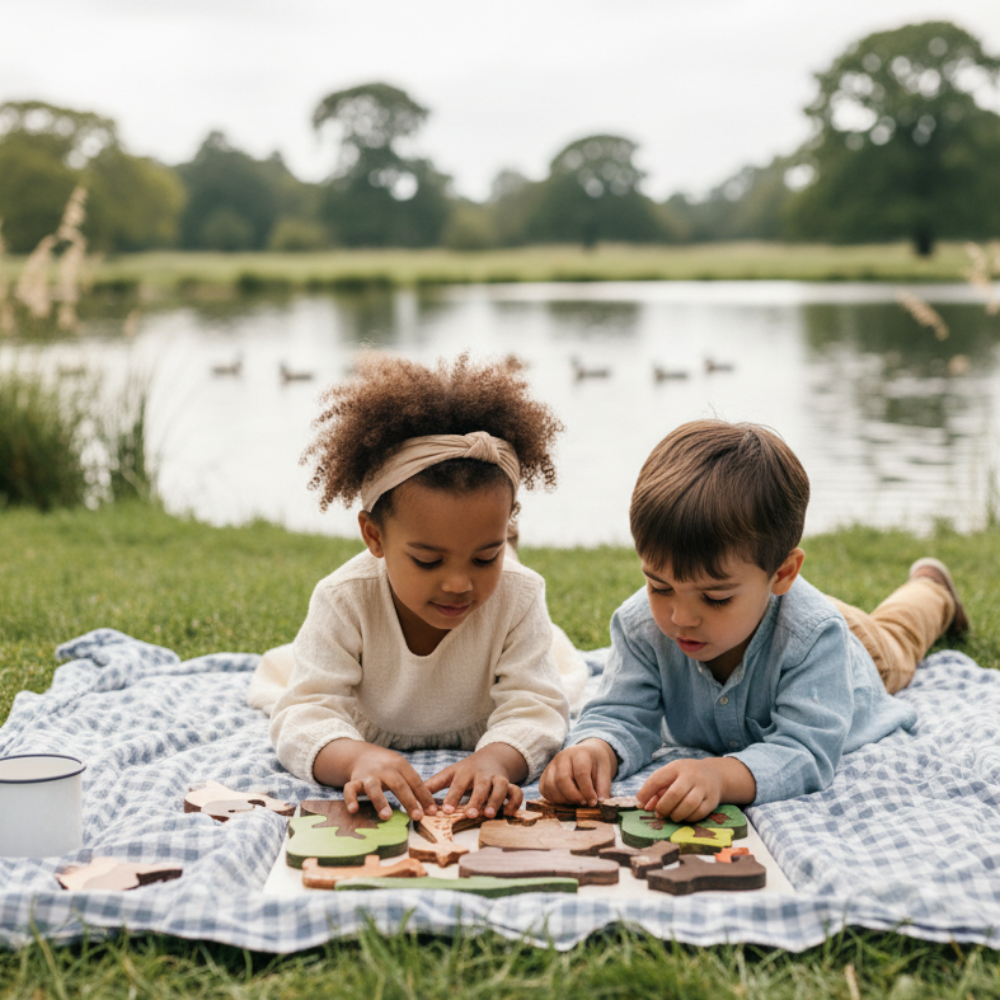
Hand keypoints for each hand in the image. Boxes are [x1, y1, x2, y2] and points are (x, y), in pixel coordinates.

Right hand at [313, 739, 437, 820]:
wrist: (361, 755)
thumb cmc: (388, 768)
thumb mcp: (402, 770)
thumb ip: (414, 787)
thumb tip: (431, 809)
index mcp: (400, 765)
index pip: (415, 781)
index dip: (425, 796)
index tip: (432, 812)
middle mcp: (385, 769)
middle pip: (398, 784)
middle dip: (409, 801)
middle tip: (418, 817)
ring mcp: (369, 775)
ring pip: (374, 787)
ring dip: (381, 801)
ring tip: (387, 816)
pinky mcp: (354, 781)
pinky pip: (350, 789)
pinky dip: (350, 799)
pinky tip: (353, 810)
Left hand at [425, 743, 527, 818]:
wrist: (492, 757)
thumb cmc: (467, 771)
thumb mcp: (451, 773)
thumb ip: (435, 784)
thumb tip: (414, 796)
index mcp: (465, 772)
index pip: (458, 784)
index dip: (453, 797)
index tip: (447, 811)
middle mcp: (482, 775)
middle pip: (481, 784)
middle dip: (477, 799)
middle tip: (471, 814)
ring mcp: (497, 778)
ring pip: (501, 785)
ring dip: (496, 799)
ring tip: (489, 814)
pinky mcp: (510, 784)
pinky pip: (516, 791)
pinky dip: (515, 802)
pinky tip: (508, 813)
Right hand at [538, 738, 617, 806]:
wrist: (585, 753)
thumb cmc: (595, 763)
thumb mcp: (605, 771)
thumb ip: (603, 786)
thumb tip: (600, 802)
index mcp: (579, 754)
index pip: (580, 773)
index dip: (587, 791)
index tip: (593, 802)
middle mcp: (562, 757)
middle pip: (562, 779)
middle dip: (574, 796)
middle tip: (583, 803)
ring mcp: (551, 765)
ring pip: (551, 786)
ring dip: (563, 799)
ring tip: (575, 801)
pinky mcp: (544, 774)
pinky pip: (544, 789)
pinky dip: (554, 799)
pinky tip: (566, 800)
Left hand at [637, 757, 754, 822]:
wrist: (714, 774)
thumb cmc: (685, 776)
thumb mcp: (670, 776)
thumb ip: (655, 790)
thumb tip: (641, 806)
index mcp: (676, 767)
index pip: (658, 779)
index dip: (646, 793)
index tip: (640, 804)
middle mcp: (691, 776)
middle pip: (675, 794)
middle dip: (663, 807)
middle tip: (659, 813)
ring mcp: (703, 788)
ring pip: (689, 805)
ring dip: (676, 815)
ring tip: (672, 816)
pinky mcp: (712, 800)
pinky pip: (699, 813)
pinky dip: (688, 818)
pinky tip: (684, 816)